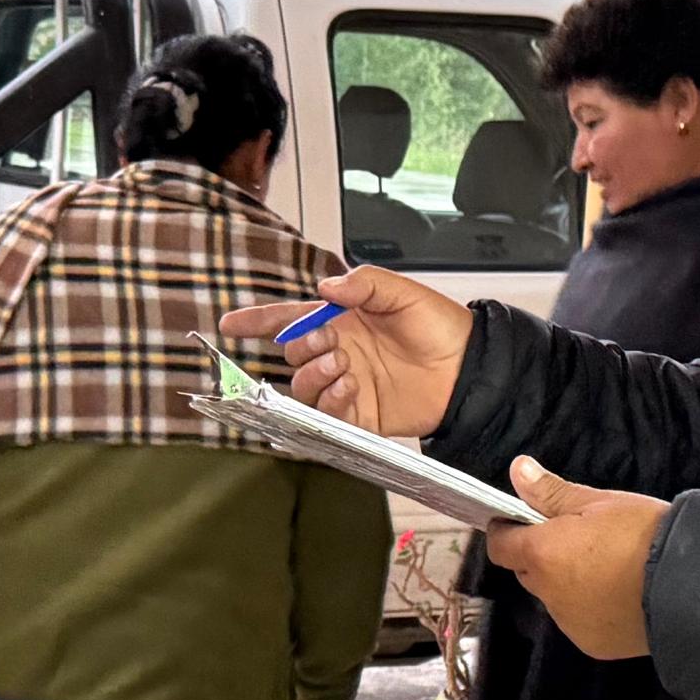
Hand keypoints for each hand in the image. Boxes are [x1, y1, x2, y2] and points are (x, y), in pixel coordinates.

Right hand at [218, 265, 473, 436]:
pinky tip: (351, 388)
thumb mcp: (402, 293)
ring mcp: (346, 384)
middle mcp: (339, 352)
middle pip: (293, 355)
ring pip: (303, 387)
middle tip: (328, 342)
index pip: (290, 319)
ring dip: (315, 376)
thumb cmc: (440, 327)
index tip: (230, 323)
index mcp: (343, 320)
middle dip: (301, 348)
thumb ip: (362, 285)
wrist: (468, 369)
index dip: (258, 321)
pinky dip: (332, 401)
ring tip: (343, 366)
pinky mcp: (359, 414)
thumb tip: (325, 288)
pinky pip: (327, 414)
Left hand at [483, 460, 667, 659]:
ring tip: (607, 568)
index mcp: (542, 554)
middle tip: (578, 539)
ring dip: (568, 584)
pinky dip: (591, 608)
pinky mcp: (593, 644)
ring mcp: (570, 623)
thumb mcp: (600, 503)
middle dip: (542, 557)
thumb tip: (519, 471)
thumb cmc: (644, 534)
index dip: (507, 532)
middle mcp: (548, 594)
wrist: (690, 585)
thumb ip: (552, 492)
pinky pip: (580, 621)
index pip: (501, 546)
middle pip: (528, 573)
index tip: (520, 521)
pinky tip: (620, 595)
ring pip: (556, 599)